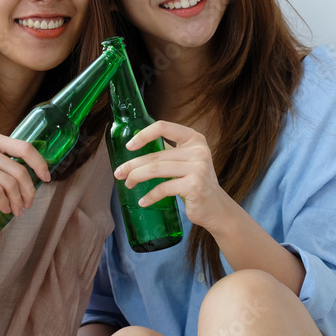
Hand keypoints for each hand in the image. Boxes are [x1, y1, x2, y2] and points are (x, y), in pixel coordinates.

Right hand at [0, 131, 49, 216]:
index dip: (40, 163)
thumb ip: (1, 157)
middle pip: (19, 169)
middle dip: (29, 190)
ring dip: (17, 200)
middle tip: (29, 203)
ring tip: (18, 210)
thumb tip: (33, 169)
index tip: (47, 178)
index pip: (24, 147)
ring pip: (9, 183)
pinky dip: (5, 203)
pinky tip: (6, 209)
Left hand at [115, 120, 231, 231]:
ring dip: (137, 177)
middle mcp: (198, 150)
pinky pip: (164, 188)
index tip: (129, 146)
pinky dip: (150, 196)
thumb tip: (137, 144)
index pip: (163, 127)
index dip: (143, 135)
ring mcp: (198, 168)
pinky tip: (143, 201)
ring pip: (156, 169)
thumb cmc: (196, 183)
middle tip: (118, 173)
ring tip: (128, 184)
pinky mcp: (195, 186)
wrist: (217, 208)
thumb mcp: (186, 161)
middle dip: (132, 164)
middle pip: (156, 154)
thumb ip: (169, 151)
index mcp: (194, 138)